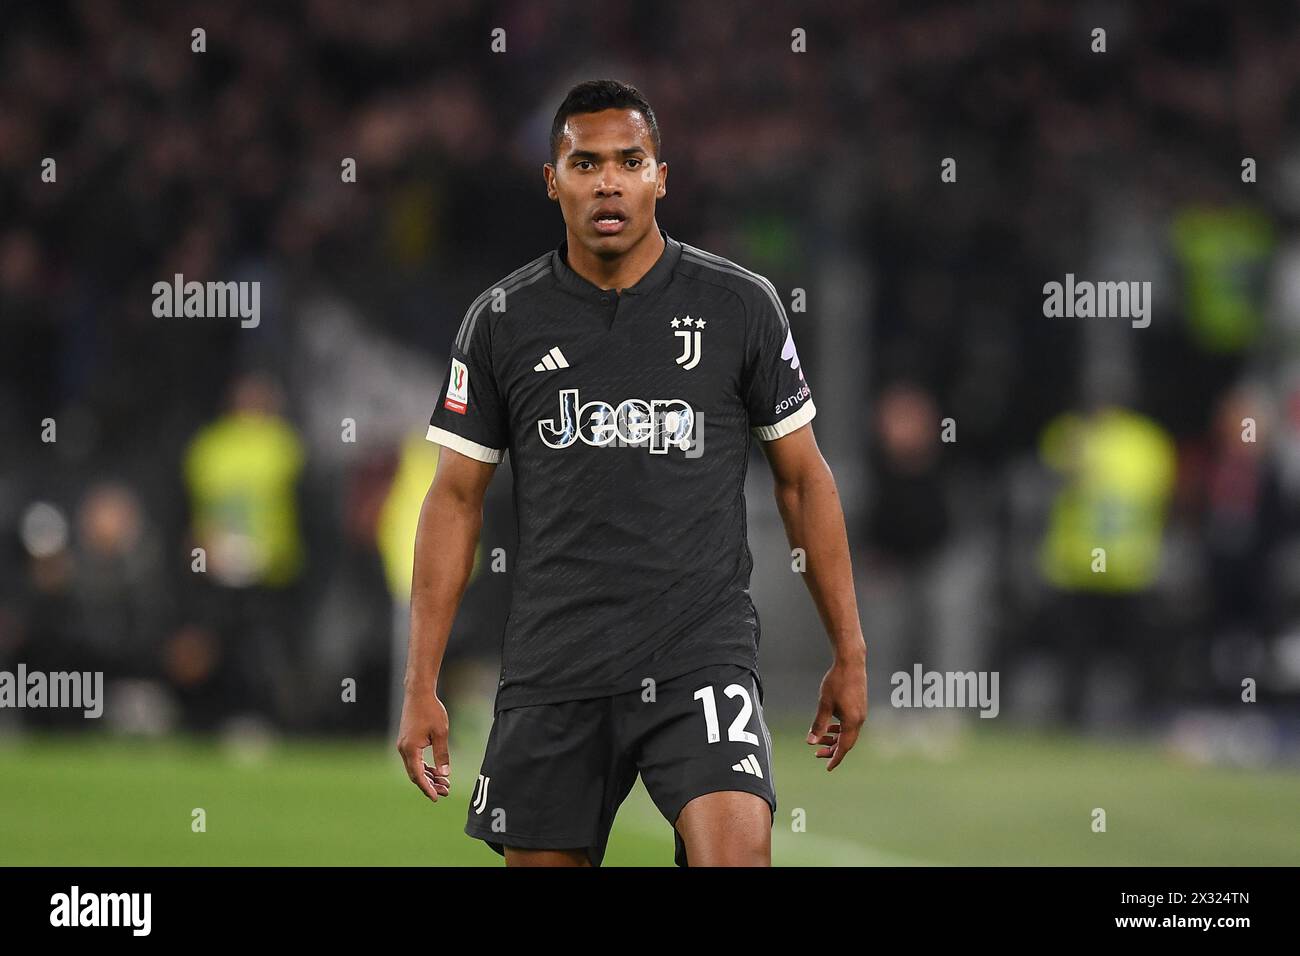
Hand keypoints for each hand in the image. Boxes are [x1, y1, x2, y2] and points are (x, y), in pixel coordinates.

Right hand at [396, 687, 451, 802]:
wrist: (418, 694)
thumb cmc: (431, 711)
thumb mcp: (441, 733)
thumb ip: (442, 755)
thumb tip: (444, 775)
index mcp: (410, 749)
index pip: (418, 776)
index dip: (427, 788)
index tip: (436, 798)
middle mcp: (403, 749)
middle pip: (415, 774)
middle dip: (430, 785)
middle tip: (445, 792)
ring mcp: (403, 745)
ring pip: (415, 768)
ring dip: (428, 776)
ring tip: (444, 783)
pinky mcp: (407, 741)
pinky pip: (415, 760)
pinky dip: (425, 767)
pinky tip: (436, 771)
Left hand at [806, 657, 866, 770]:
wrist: (851, 663)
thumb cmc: (836, 682)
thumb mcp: (824, 704)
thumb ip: (818, 724)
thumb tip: (810, 742)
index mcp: (852, 722)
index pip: (844, 747)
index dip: (835, 758)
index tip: (827, 768)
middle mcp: (859, 720)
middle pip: (847, 742)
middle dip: (833, 749)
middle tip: (817, 754)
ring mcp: (861, 713)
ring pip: (848, 733)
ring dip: (835, 738)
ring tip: (821, 739)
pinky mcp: (859, 706)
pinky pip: (850, 724)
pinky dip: (840, 728)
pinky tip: (830, 725)